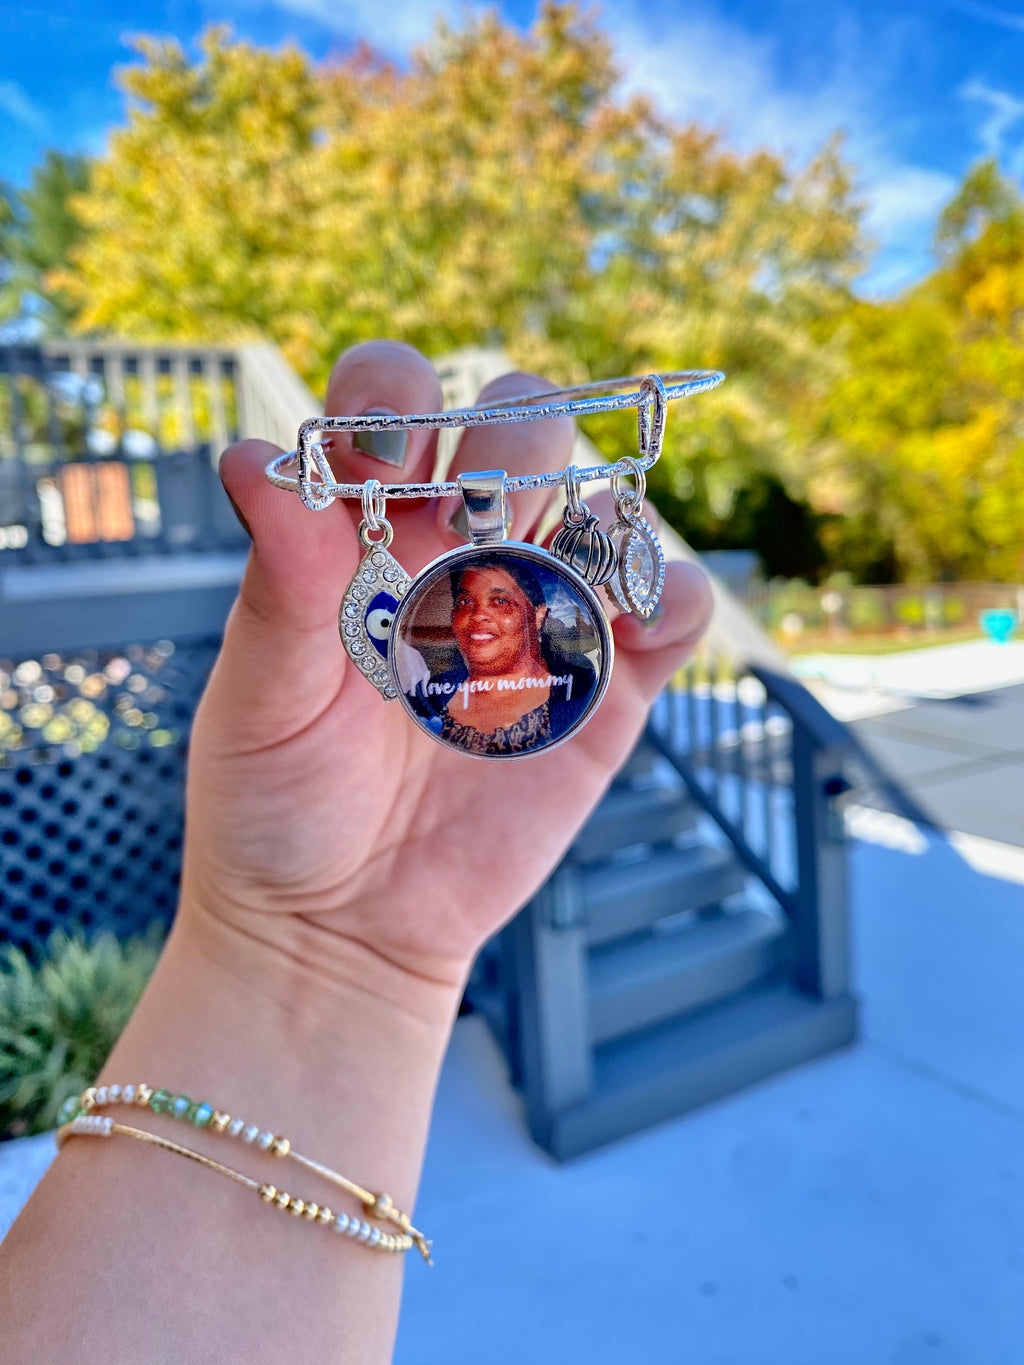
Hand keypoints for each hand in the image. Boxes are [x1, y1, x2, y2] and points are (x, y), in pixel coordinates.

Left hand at [184, 342, 711, 1020]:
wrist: (342, 930)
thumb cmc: (279, 808)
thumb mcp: (262, 699)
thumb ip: (278, 585)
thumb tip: (253, 454)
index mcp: (365, 535)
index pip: (391, 408)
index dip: (395, 396)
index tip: (384, 458)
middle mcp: (459, 556)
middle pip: (518, 430)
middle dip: (515, 434)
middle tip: (481, 511)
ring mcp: (538, 617)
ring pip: (602, 506)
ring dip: (600, 506)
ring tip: (553, 574)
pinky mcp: (602, 690)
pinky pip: (666, 614)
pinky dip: (672, 597)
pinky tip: (638, 623)